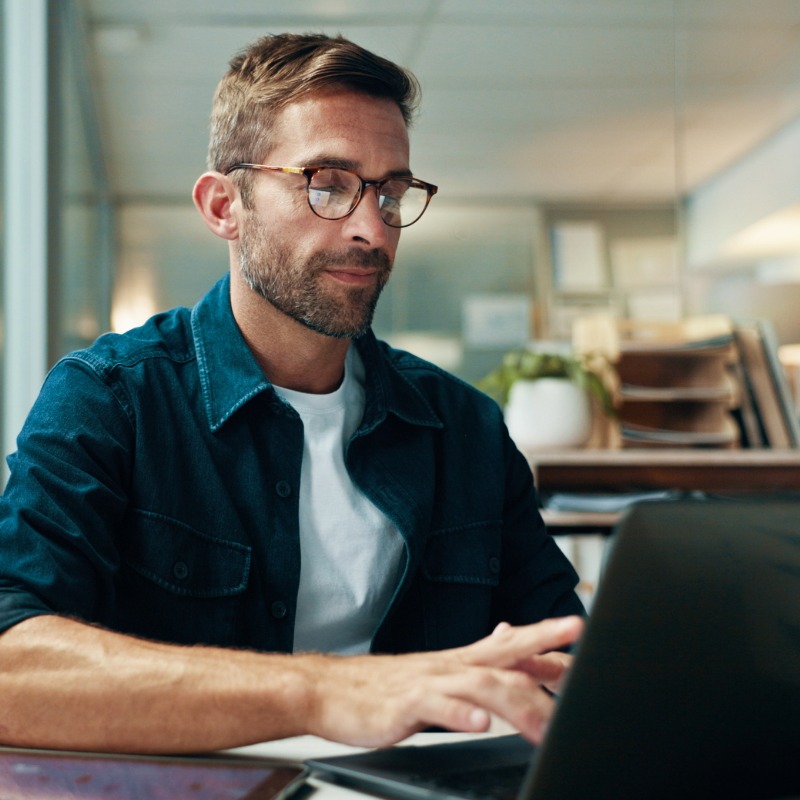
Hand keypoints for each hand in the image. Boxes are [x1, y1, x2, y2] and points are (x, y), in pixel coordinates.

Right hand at [301, 615, 582, 747]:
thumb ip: (474, 658)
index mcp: (458, 660)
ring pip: (479, 684)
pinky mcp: (405, 703)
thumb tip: (506, 636)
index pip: (509, 642)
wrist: (329, 689)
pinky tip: (480, 723)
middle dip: (543, 659)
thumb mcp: (436, 670)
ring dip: (515, 703)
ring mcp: (428, 682)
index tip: (577, 630)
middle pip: (504, 657)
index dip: (544, 636)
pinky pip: (436, 707)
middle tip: (579, 668)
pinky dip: (459, 713)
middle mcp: (449, 665)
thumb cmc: (383, 685)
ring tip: (544, 724)